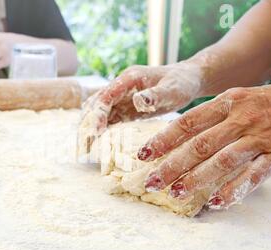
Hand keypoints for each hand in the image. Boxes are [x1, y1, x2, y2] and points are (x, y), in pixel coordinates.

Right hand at [77, 63, 202, 153]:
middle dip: (87, 124)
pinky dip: (100, 132)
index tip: (95, 132)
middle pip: (95, 105)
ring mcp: (120, 98)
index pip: (106, 96)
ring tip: (84, 149)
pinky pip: (107, 121)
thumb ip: (155, 95)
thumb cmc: (182, 83)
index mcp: (128, 79)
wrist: (188, 79)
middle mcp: (119, 87)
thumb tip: (138, 100)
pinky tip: (97, 146)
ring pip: (97, 113)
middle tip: (82, 146)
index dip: (98, 113)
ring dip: (89, 129)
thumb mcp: (173, 90)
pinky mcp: (124, 109)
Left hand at [138, 84, 270, 209]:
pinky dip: (234, 190)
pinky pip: (253, 176)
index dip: (163, 139)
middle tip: (151, 182)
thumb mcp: (242, 100)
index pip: (188, 123)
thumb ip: (215, 117)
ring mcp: (260, 137)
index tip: (143, 154)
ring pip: (222, 161)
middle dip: (172, 165)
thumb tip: (182, 139)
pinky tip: (216, 203)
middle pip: (199, 145)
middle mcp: (241, 118)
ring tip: (176, 194)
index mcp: (228, 102)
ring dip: (197, 179)